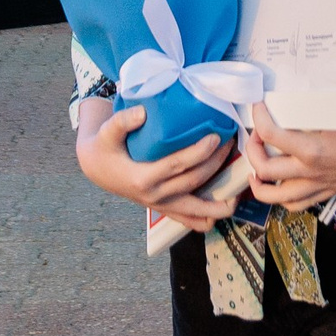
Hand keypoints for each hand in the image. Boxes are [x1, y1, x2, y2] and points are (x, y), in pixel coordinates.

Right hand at [75, 101, 233, 229]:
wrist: (98, 169)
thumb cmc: (105, 147)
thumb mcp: (107, 131)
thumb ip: (122, 121)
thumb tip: (143, 113)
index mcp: (142, 178)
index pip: (177, 166)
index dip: (199, 152)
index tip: (215, 137)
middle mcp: (155, 196)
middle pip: (194, 182)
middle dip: (216, 163)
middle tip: (230, 143)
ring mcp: (162, 206)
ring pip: (197, 212)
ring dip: (220, 204)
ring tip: (238, 190)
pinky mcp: (166, 209)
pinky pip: (191, 222)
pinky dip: (209, 217)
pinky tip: (223, 204)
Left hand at [238, 93, 335, 211]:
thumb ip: (311, 106)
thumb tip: (288, 92)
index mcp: (312, 148)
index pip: (270, 134)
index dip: (257, 118)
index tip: (257, 106)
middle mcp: (311, 171)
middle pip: (264, 169)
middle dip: (252, 151)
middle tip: (254, 137)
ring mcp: (318, 185)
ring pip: (276, 197)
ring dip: (259, 182)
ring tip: (256, 168)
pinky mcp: (327, 191)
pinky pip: (297, 204)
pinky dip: (282, 197)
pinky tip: (280, 183)